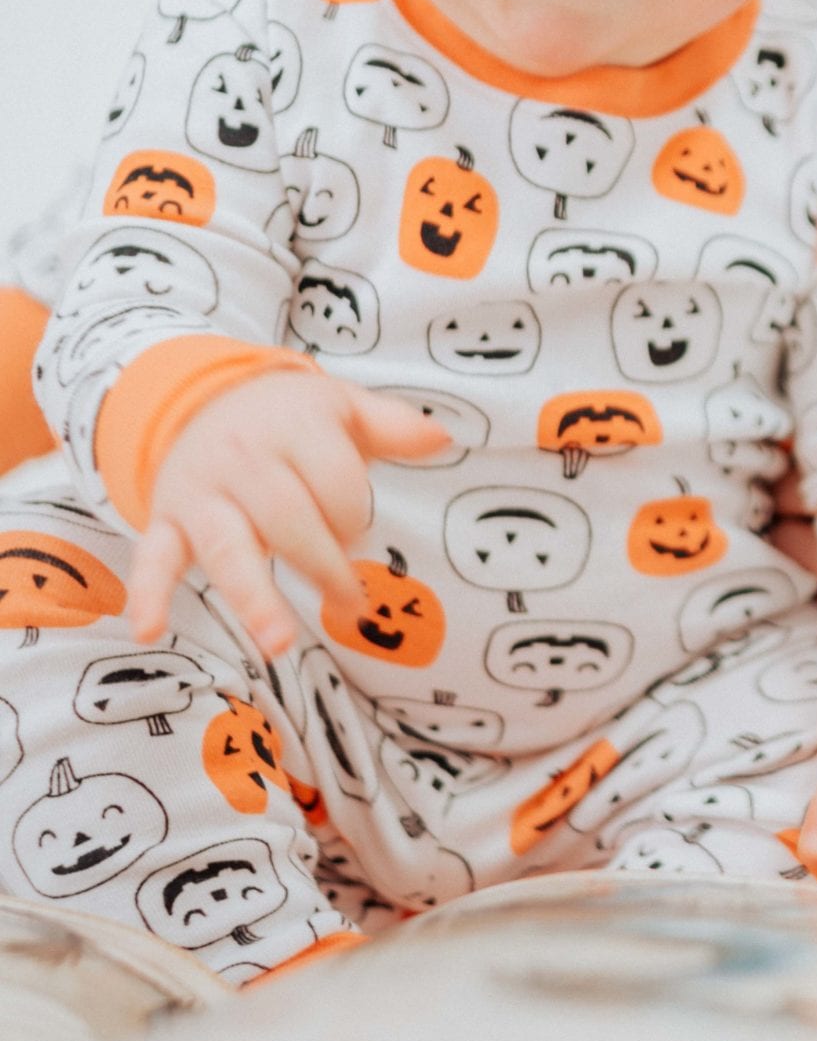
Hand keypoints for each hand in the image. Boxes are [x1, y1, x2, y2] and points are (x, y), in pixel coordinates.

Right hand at [126, 372, 448, 655]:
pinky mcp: (168, 519)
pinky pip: (154, 556)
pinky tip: (149, 629)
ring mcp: (202, 492)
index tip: (356, 533)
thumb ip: (392, 425)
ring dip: (253, 596)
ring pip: (228, 546)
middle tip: (351, 603)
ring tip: (279, 642)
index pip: (335, 482)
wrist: (201, 398)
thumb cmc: (290, 418)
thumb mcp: (341, 407)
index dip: (352, 515)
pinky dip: (149, 593)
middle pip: (288, 519)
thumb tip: (443, 436)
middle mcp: (243, 458)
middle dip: (323, 565)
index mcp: (294, 426)